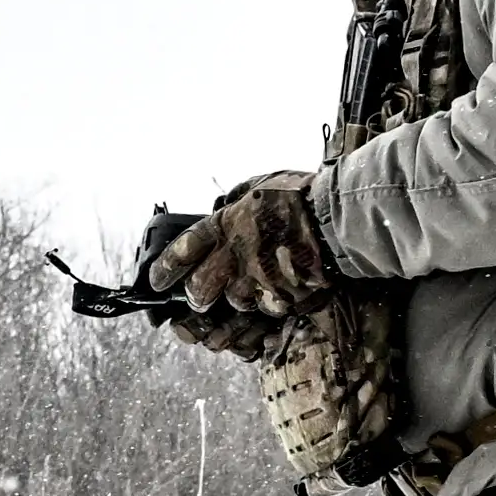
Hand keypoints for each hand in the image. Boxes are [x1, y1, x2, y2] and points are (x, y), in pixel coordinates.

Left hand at [145, 171, 335, 323]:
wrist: (338, 218)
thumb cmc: (302, 196)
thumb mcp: (260, 185)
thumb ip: (239, 200)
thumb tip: (228, 204)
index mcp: (226, 225)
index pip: (183, 251)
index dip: (166, 269)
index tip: (158, 282)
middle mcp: (236, 257)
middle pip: (200, 290)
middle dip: (196, 296)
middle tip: (199, 297)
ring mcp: (259, 281)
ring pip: (235, 304)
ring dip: (239, 299)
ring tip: (252, 287)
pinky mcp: (283, 298)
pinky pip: (267, 311)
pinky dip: (270, 306)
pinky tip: (278, 294)